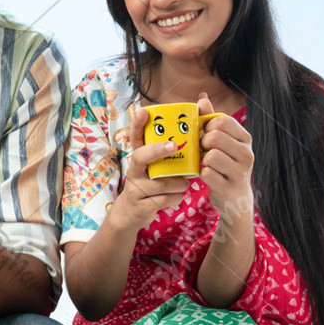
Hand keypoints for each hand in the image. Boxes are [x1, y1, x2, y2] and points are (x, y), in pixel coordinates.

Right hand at [109, 108, 190, 232]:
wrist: (131, 213)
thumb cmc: (150, 185)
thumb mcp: (153, 168)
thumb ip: (168, 154)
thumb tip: (192, 131)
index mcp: (138, 158)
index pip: (135, 137)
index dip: (137, 124)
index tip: (144, 111)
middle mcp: (134, 171)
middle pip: (140, 156)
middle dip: (157, 150)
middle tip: (173, 146)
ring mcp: (136, 188)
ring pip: (162, 183)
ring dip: (179, 183)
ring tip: (183, 183)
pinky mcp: (141, 205)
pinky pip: (166, 199)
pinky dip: (176, 198)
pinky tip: (176, 196)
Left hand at [197, 92, 253, 219]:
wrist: (235, 197)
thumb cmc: (224, 163)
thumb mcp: (221, 140)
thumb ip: (210, 118)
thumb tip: (202, 96)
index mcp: (245, 138)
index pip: (223, 121)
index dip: (208, 126)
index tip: (206, 134)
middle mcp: (247, 154)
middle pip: (215, 137)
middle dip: (203, 143)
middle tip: (204, 150)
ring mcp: (241, 172)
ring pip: (211, 156)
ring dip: (203, 160)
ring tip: (207, 164)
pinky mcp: (230, 187)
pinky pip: (207, 174)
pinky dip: (203, 174)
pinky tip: (208, 176)